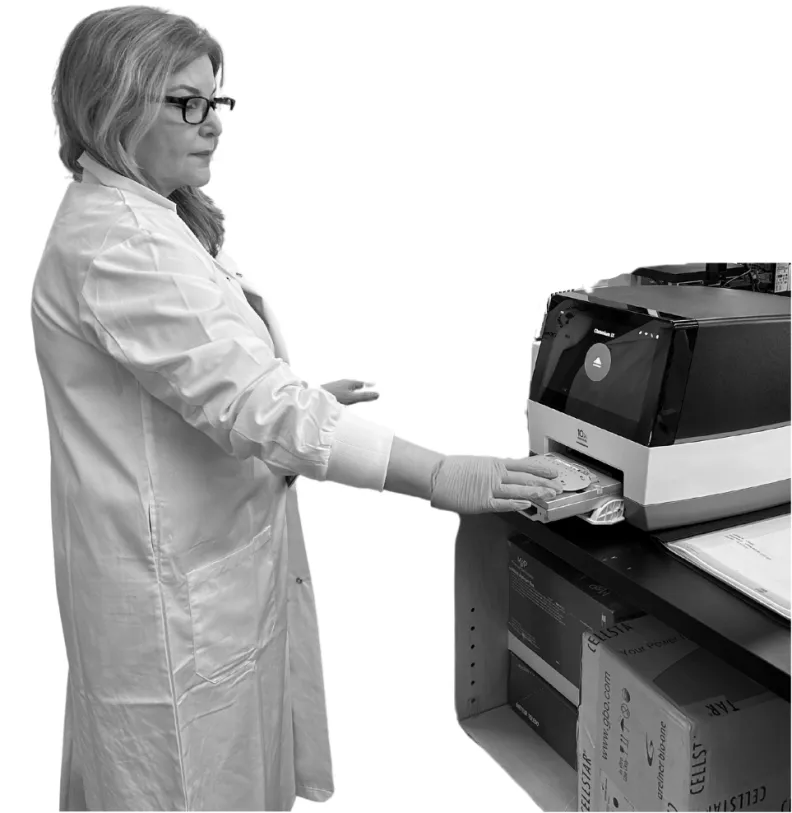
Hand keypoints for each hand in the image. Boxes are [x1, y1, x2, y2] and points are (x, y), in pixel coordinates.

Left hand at [321, 379, 379, 405]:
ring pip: (346, 386)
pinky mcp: (330, 390)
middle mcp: (342, 382)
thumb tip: (378, 394)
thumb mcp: (352, 398)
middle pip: (354, 384)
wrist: (316, 396)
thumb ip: (364, 397)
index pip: (361, 383)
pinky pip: (340, 389)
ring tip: (353, 390)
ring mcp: (335, 385)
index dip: (368, 384)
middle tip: (364, 385)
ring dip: (351, 388)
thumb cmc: (335, 396)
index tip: (374, 383)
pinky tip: (341, 396)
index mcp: (349, 382)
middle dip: (359, 385)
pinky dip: (345, 391)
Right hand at [429, 455, 561, 513]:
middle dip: (544, 482)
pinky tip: (527, 504)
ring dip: (536, 492)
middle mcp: (495, 474)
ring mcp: (489, 488)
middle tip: (558, 486)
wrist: (435, 475)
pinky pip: (502, 503)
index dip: (541, 468)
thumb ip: (494, 469)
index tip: (554, 471)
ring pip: (518, 490)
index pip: (524, 465)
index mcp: (495, 464)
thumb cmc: (453, 470)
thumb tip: (508, 471)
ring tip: (550, 494)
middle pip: (525, 478)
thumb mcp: (479, 464)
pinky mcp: (481, 502)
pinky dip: (515, 504)